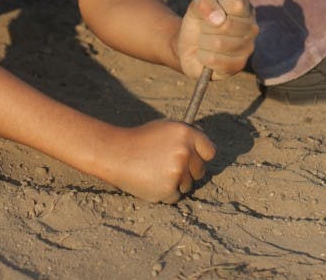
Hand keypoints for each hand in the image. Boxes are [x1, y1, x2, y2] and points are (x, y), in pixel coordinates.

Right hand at [101, 119, 215, 201]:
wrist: (115, 153)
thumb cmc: (139, 140)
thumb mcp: (163, 128)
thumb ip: (184, 136)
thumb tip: (203, 147)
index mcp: (186, 133)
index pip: (210, 151)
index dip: (201, 156)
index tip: (194, 160)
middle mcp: (185, 151)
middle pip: (200, 170)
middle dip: (188, 171)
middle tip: (168, 167)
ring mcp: (178, 171)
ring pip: (188, 185)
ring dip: (175, 183)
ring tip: (155, 172)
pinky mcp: (169, 188)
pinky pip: (175, 196)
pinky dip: (165, 193)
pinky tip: (150, 181)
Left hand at [174, 0, 257, 79]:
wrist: (189, 47)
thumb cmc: (197, 24)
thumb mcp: (195, 8)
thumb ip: (204, 5)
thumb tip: (219, 19)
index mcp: (245, 8)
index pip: (237, 4)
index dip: (217, 8)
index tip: (210, 13)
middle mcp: (252, 27)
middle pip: (226, 25)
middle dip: (206, 28)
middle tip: (205, 30)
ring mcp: (248, 48)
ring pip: (218, 43)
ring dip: (203, 43)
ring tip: (205, 42)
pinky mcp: (239, 65)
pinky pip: (214, 60)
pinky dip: (203, 56)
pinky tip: (206, 54)